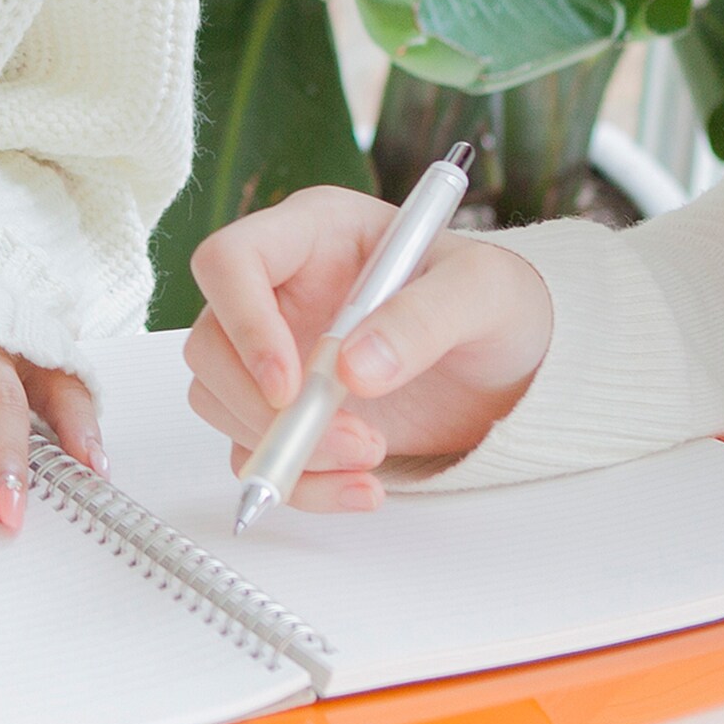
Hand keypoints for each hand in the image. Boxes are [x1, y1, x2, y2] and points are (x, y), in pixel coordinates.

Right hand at [182, 186, 552, 513]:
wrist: (514, 366)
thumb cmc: (498, 304)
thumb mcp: (485, 293)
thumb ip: (424, 319)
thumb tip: (352, 369)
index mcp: (312, 233)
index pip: (229, 261)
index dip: (242, 323)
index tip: (291, 386)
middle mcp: (278, 291)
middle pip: (209, 345)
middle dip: (262, 407)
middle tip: (351, 438)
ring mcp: (275, 354)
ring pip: (219, 404)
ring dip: (283, 449)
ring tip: (372, 457)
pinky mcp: (287, 413)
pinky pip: (257, 455)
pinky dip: (302, 485)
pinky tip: (364, 490)